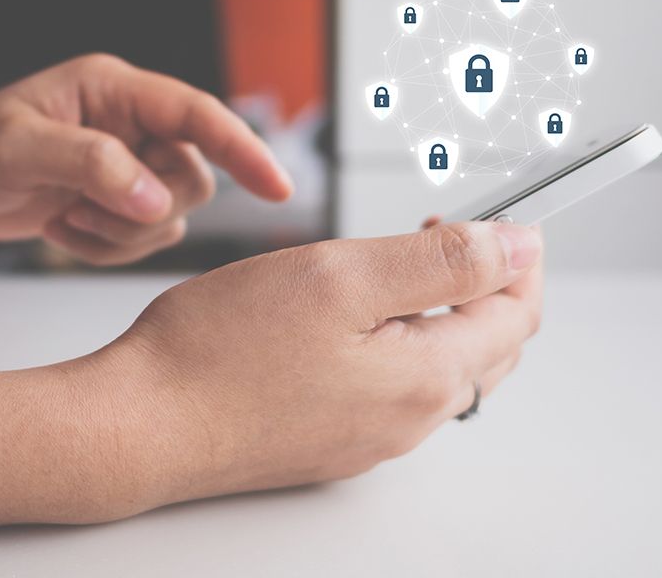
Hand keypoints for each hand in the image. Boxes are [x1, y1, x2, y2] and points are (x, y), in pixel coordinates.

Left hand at [0, 54, 291, 264]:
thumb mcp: (16, 148)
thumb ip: (92, 166)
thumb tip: (156, 202)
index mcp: (115, 89)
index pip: (198, 115)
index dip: (243, 149)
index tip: (279, 188)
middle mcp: (132, 124)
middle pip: (193, 176)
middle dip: (148, 208)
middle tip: (85, 209)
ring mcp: (128, 165)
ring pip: (172, 215)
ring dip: (121, 234)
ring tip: (65, 219)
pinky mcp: (118, 201)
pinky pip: (145, 240)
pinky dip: (107, 248)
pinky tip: (60, 229)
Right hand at [67, 221, 542, 519]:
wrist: (141, 424)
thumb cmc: (221, 349)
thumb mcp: (342, 277)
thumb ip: (441, 262)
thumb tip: (520, 247)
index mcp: (425, 377)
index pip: (515, 313)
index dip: (516, 256)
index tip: (496, 219)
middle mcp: (408, 419)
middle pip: (488, 347)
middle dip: (483, 285)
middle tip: (439, 235)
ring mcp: (370, 438)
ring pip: (442, 370)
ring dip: (440, 315)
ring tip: (392, 270)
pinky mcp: (332, 442)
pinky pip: (395, 392)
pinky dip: (400, 347)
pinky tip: (354, 324)